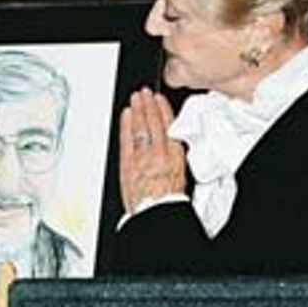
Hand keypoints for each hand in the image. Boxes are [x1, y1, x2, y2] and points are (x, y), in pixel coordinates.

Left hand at [119, 88, 185, 211]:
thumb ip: (174, 156)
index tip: (160, 100)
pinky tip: (126, 115)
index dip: (164, 110)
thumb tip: (171, 144)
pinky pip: (128, 138)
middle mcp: (160, 152)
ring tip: (136, 98)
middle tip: (145, 92)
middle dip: (149, 105)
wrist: (155, 214)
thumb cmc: (168, 200)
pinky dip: (127, 124)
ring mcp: (143, 156)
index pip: (170, 126)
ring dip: (138, 109)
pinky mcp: (129, 162)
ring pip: (141, 127)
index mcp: (176, 156)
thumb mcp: (181, 175)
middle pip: (154, 122)